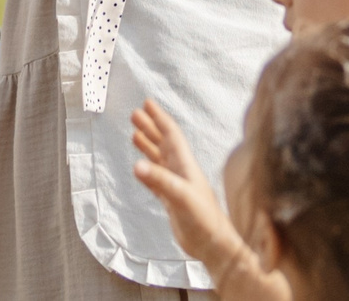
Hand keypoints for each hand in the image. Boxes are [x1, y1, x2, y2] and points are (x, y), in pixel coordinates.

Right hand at [130, 99, 291, 300]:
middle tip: (135, 114)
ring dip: (148, 145)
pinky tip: (140, 166)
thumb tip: (137, 165)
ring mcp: (176, 185)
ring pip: (159, 159)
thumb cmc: (205, 220)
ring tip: (134, 133)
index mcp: (185, 165)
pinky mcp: (172, 199)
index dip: (159, 118)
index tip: (147, 103)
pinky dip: (147, 168)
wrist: (214, 244)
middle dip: (150, 127)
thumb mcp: (181, 197)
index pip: (170, 135)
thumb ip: (160, 181)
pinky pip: (156, 177)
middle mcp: (180, 171)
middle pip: (163, 142)